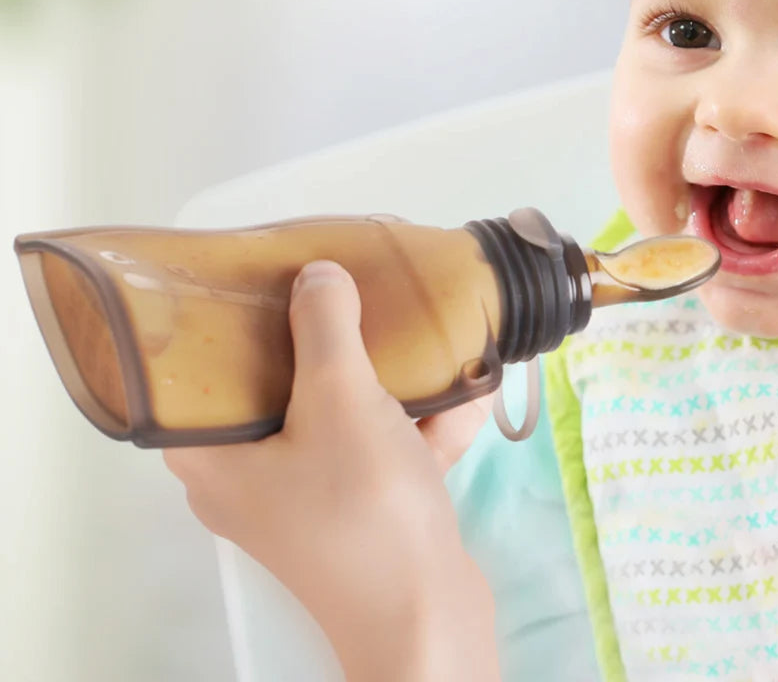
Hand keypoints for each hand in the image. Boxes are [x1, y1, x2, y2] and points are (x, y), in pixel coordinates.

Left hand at [164, 260, 500, 681]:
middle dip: (330, 338)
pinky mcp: (356, 509)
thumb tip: (316, 273)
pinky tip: (465, 387)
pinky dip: (415, 421)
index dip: (227, 317)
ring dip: (390, 379)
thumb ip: (324, 325)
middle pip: (278, 384)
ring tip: (425, 330)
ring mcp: (307, 496)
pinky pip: (377, 445)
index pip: (199, 370)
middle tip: (348, 286)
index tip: (262, 272)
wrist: (431, 619)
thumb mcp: (342, 399)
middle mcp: (251, 476)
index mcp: (214, 456)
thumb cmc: (366, 507)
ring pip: (338, 412)